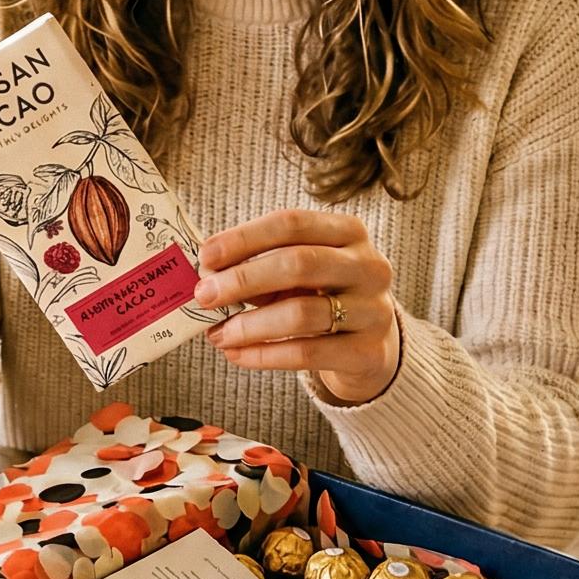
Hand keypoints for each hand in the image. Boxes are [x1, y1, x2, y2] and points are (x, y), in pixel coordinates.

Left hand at [194, 210, 401, 406]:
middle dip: (243, 279)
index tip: (206, 256)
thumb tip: (208, 275)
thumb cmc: (324, 297)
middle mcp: (368, 266)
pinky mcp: (368, 353)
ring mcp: (374, 310)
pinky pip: (307, 353)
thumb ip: (261, 267)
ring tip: (217, 334)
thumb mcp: (300, 273)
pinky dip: (264, 355)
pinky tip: (237, 354)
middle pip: (298, 263)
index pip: (292, 223)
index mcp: (349, 232)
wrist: (372, 345)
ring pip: (302, 313)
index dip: (245, 237)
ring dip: (249, 324)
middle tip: (205, 295)